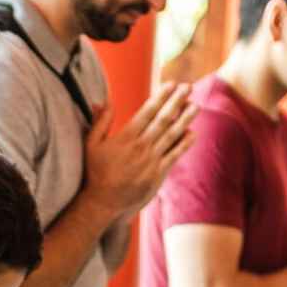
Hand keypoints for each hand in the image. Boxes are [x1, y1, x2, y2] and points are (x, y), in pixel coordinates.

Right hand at [79, 82, 197, 221]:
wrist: (103, 202)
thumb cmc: (95, 172)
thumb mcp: (91, 144)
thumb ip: (100, 122)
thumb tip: (103, 101)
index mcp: (126, 137)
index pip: (147, 111)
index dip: (161, 96)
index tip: (171, 84)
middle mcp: (141, 146)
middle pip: (163, 119)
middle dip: (177, 101)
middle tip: (188, 87)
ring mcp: (152, 161)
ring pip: (172, 135)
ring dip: (185, 119)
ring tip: (196, 106)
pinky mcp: (158, 174)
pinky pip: (175, 155)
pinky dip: (184, 144)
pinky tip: (193, 133)